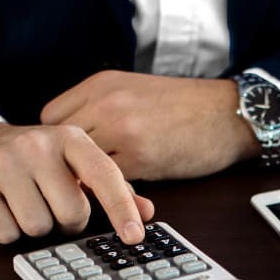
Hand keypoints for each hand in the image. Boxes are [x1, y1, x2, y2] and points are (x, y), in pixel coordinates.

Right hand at [0, 122, 154, 244]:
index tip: (134, 236)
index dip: (121, 209)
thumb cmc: (35, 161)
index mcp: (69, 139)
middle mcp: (37, 145)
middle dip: (65, 221)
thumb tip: (146, 212)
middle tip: (51, 206)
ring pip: (37, 227)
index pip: (104, 175)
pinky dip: (6, 231)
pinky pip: (5, 233)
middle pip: (71, 213)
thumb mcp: (74, 164)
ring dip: (34, 227)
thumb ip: (111, 188)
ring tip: (24, 204)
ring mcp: (3, 163)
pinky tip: (2, 208)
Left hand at [40, 71, 260, 180]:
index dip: (57, 143)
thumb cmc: (186, 107)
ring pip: (81, 166)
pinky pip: (109, 183)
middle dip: (67, 166)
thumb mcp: (134, 91)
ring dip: (87, 183)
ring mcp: (121, 129)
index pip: (51, 118)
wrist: (228, 114)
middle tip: (78, 183)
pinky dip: (113, 193)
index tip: (69, 158)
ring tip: (100, 192)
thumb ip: (100, 109)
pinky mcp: (140, 157)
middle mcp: (106, 102)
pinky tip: (125, 194)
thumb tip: (72, 145)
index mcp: (101, 84)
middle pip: (59, 145)